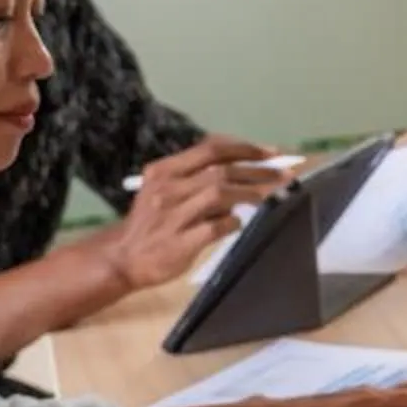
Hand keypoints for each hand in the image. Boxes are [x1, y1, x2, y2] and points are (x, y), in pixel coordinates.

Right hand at [104, 136, 292, 290]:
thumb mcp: (164, 189)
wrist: (122, 257)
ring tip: (267, 198)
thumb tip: (245, 170)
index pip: (211, 149)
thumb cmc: (151, 222)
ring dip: (250, 194)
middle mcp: (167, 188)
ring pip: (220, 194)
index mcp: (164, 171)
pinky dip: (233, 223)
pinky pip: (217, 227)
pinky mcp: (180, 242)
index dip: (246, 149)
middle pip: (221, 170)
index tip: (271, 152)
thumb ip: (197, 177)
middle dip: (258, 171)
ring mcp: (173, 215)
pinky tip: (237, 224)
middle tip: (284, 174)